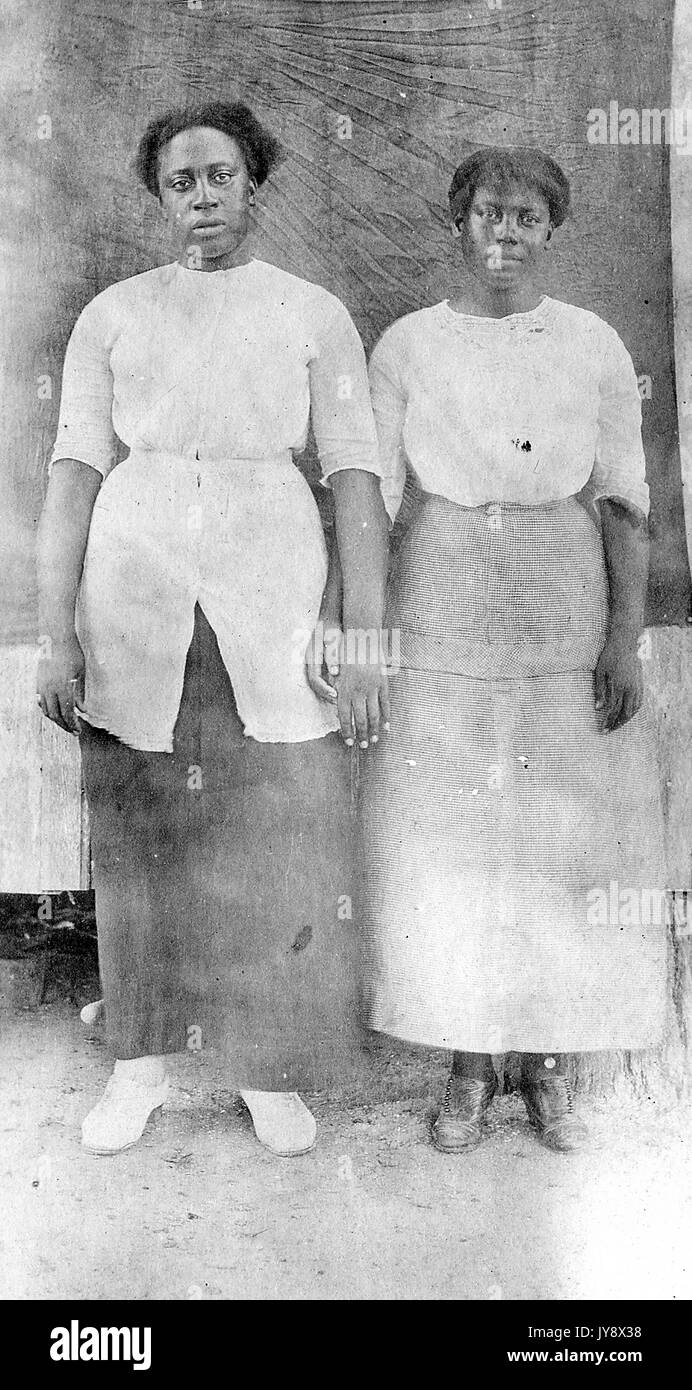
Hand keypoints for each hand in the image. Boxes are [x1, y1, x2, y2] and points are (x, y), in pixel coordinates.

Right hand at [37, 634, 84, 733]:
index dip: (72, 724)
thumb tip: (82, 710)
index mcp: (62, 687)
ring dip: (56, 719)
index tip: (78, 730)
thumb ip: (80, 693)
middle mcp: (50, 689)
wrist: (55, 638)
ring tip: (65, 723)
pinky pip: (41, 701)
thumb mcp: (81, 673)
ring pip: (46, 710)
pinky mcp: (38, 682)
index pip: (67, 713)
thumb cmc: (72, 653)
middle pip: (55, 715)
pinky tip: (55, 711)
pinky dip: (47, 709)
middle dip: (65, 725)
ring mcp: (42, 685)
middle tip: (73, 731)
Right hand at [305, 620, 342, 702]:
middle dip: (327, 695)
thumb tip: (335, 672)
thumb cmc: (331, 629)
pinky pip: (324, 679)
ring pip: (320, 684)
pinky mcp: (321, 666)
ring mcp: (315, 665)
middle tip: (340, 701)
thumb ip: (332, 655)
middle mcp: (311, 664)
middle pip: (316, 685)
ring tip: (342, 698)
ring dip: (329, 692)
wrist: (329, 621)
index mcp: (311, 658)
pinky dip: (332, 686)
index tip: (335, 694)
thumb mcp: (332, 639)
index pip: (314, 679)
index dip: (324, 689)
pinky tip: (344, 689)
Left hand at [334, 629, 389, 748]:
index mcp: (344, 689)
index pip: (344, 717)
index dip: (347, 731)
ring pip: (374, 714)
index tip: (349, 742)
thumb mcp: (334, 669)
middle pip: (360, 719)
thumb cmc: (344, 650)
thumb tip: (335, 701)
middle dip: (361, 735)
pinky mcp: (383, 683)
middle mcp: (358, 691)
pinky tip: (386, 727)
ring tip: (374, 741)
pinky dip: (386, 716)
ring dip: (374, 730)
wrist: (361, 635)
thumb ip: (334, 685)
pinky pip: (385, 704)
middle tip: (362, 746)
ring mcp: (372, 688)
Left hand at [594, 628, 642, 732]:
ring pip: (634, 709)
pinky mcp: (641, 683)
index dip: (608, 722)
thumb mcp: (600, 672)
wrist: (626, 642)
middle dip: (617, 724)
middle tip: (609, 731)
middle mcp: (631, 689)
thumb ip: (599, 691)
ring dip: (626, 719)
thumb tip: (598, 708)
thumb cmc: (610, 655)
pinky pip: (639, 702)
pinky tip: (627, 713)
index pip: (614, 710)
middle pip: (626, 713)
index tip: (602, 730)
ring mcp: (638, 686)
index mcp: (619, 686)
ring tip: (616, 724)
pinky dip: (633, 711)